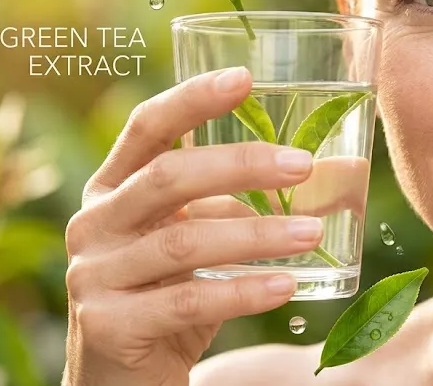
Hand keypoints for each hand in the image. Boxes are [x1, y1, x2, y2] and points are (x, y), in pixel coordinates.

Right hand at [63, 67, 322, 385]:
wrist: (123, 379)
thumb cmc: (171, 295)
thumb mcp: (201, 241)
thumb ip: (241, 205)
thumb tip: (338, 170)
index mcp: (113, 188)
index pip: (147, 128)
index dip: (193, 98)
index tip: (246, 77)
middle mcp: (95, 223)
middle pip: (168, 177)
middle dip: (241, 164)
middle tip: (303, 164)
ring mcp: (94, 274)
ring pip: (185, 242)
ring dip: (257, 235)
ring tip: (312, 233)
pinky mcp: (108, 325)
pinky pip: (186, 302)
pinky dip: (243, 291)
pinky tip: (286, 285)